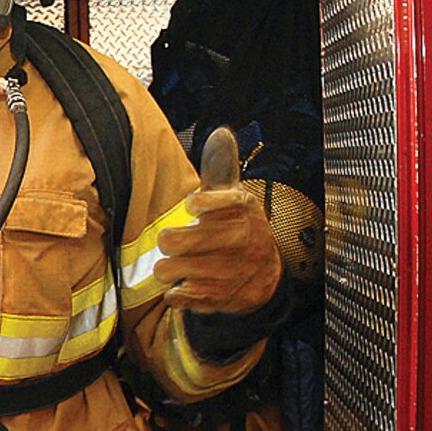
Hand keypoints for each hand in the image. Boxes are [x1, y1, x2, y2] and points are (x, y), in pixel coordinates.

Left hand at [153, 127, 282, 313]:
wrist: (265, 276)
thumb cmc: (239, 229)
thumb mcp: (234, 198)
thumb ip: (221, 168)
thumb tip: (221, 133)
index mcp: (245, 210)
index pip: (225, 201)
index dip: (203, 204)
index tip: (191, 205)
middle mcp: (243, 240)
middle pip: (184, 240)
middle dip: (169, 240)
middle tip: (170, 240)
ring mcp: (232, 271)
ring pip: (175, 268)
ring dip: (166, 267)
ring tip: (170, 264)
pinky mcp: (221, 297)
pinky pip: (183, 296)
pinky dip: (175, 292)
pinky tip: (179, 283)